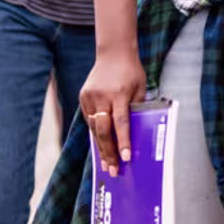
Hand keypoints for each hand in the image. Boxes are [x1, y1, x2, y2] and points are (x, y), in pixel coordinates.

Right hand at [78, 47, 146, 176]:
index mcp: (118, 94)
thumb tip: (134, 133)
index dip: (124, 142)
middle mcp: (102, 97)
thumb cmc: (132, 71)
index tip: (126, 158)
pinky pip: (90, 120)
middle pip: (104, 131)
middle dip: (109, 153)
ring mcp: (89, 98)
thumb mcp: (140, 87)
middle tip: (114, 170)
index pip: (121, 123)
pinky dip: (96, 133)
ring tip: (107, 165)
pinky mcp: (83, 98)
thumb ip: (136, 108)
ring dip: (101, 147)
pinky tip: (102, 146)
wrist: (113, 53)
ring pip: (94, 129)